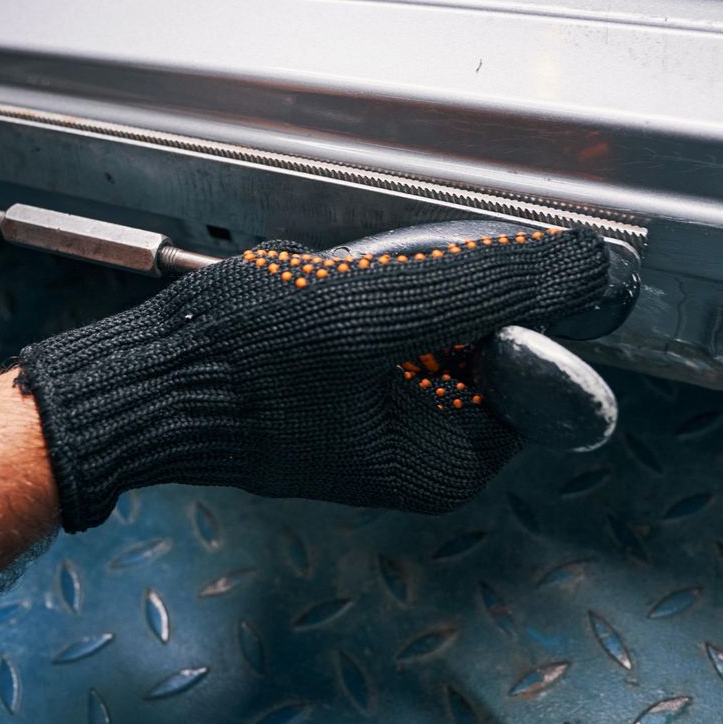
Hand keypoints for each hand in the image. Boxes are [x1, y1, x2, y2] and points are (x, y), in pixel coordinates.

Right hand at [20, 226, 612, 529]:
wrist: (136, 383)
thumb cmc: (238, 367)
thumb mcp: (370, 316)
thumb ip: (484, 290)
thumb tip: (586, 263)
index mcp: (453, 460)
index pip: (537, 359)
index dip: (508, 301)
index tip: (440, 276)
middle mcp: (429, 449)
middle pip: (486, 334)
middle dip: (428, 289)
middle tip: (360, 290)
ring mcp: (385, 417)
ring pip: (430, 316)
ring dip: (383, 285)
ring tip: (319, 296)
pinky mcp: (345, 387)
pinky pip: (381, 319)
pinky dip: (351, 294)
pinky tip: (302, 299)